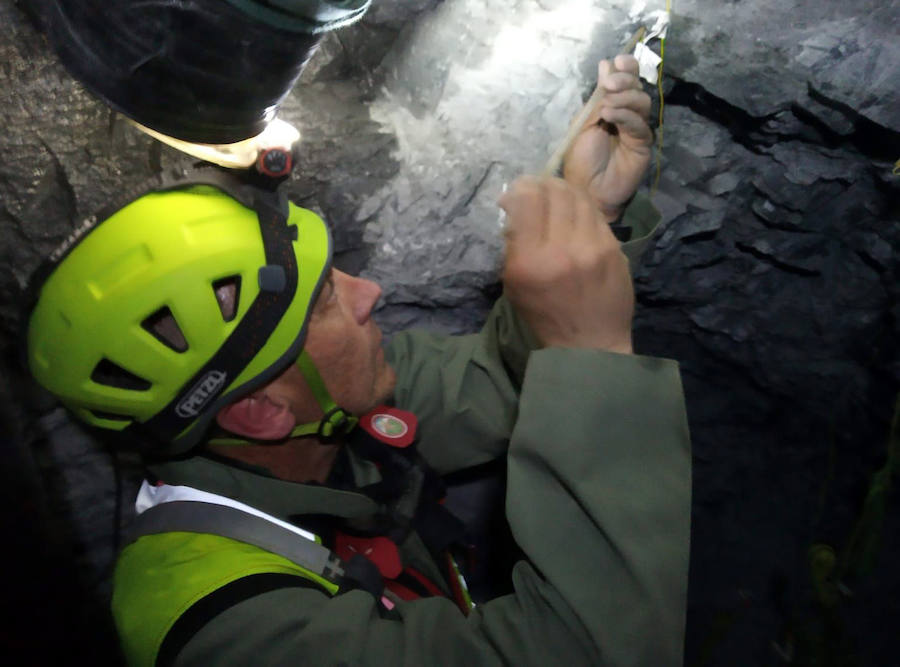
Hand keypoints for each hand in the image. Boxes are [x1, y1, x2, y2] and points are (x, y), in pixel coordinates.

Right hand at [499, 177, 633, 352]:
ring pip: (578, 196)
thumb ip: (515, 245)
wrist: (590, 345)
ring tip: (556, 197)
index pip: (526, 201)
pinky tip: (576, 212)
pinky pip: (596, 213)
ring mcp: (592, 246)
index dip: (519, 189)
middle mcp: (562, 249)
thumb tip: (516, 207)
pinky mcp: (614, 248)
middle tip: (536, 189)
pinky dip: (582, 206)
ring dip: (564, 190)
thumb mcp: (514, 285)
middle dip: (542, 184)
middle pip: (554, 192)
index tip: (515, 194)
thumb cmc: (545, 317)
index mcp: (530, 261)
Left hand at [563, 55, 652, 217]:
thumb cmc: (580, 159)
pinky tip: (610, 116)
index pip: (626, 80)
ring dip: (624, 99)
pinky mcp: (642, 144)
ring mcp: (636, 129)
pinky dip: (625, 116)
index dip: (626, 67)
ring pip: (641, 102)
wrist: (586, 191)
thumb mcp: (583, 123)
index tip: (618, 60)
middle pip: (636, 88)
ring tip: (606, 107)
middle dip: (625, 81)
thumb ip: (596, 97)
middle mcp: (626, 115)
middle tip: (609, 85)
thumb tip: (605, 64)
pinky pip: (639, 124)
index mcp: (611, 106)